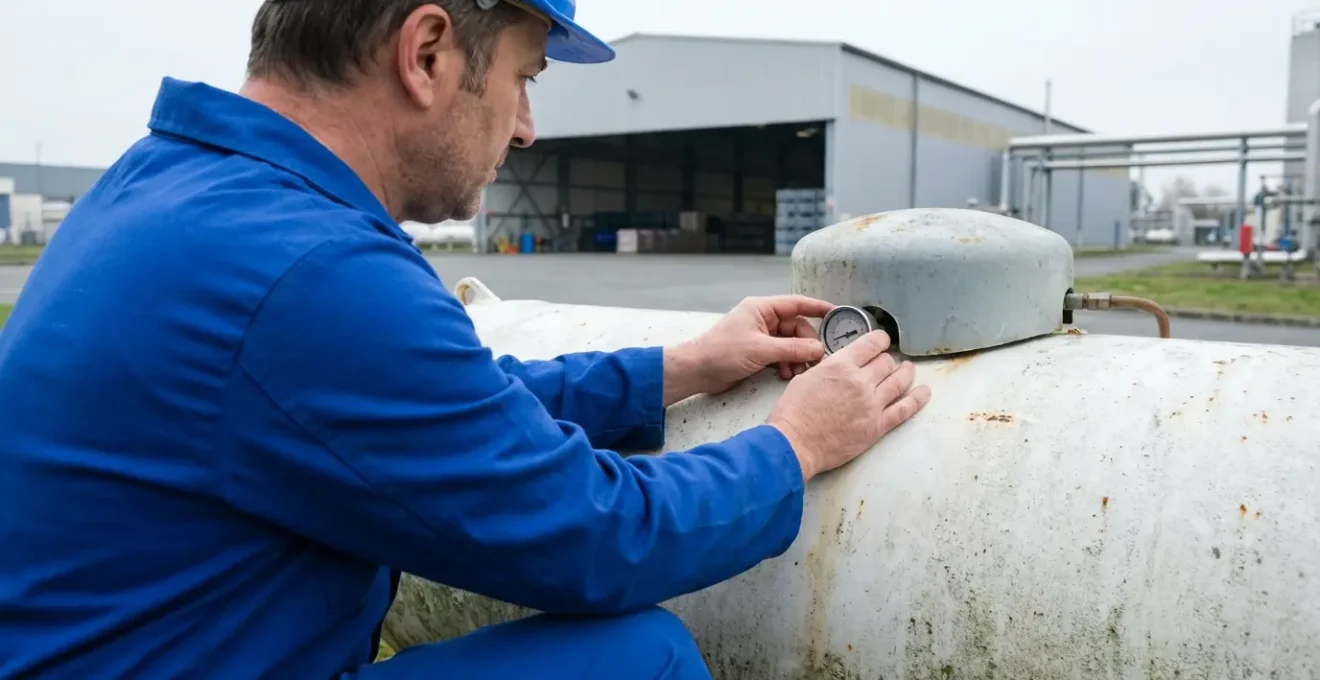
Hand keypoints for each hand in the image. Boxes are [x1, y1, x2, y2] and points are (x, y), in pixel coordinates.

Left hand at [666, 295, 834, 403]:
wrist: (698, 370)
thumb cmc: (722, 352)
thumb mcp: (761, 350)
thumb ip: (792, 349)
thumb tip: (818, 350)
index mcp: (762, 308)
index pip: (797, 303)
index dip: (818, 307)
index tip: (836, 313)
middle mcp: (763, 319)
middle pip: (797, 328)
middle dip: (806, 344)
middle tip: (814, 361)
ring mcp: (761, 336)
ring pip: (790, 343)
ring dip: (797, 357)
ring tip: (796, 372)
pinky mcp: (758, 352)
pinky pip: (782, 355)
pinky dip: (787, 364)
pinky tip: (786, 375)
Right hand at [766, 330, 930, 481]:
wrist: (795, 443)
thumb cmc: (793, 413)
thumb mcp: (806, 377)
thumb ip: (828, 369)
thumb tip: (839, 367)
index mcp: (841, 365)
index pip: (871, 343)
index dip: (880, 340)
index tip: (881, 342)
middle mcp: (860, 381)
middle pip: (886, 362)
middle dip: (886, 360)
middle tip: (885, 362)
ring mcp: (872, 404)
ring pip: (899, 380)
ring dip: (905, 372)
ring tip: (908, 369)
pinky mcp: (877, 426)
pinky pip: (904, 409)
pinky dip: (917, 399)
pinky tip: (924, 392)